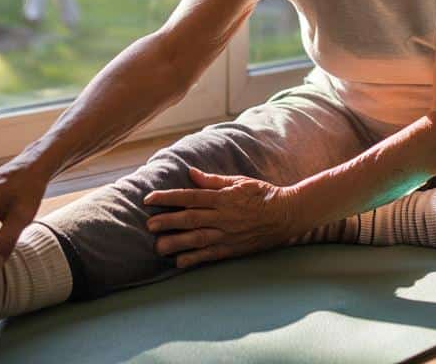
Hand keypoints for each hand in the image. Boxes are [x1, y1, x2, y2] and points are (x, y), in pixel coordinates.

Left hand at [143, 168, 302, 268]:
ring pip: (198, 239)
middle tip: (148, 225)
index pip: (190, 197)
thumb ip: (213, 181)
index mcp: (223, 198)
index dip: (168, 198)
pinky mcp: (233, 248)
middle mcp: (223, 217)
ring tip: (158, 246)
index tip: (149, 199)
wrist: (286, 214)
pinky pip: (211, 255)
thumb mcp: (239, 181)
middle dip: (168, 221)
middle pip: (190, 219)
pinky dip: (195, 259)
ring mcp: (227, 234)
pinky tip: (179, 262)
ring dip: (176, 243)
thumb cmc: (262, 194)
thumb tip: (191, 173)